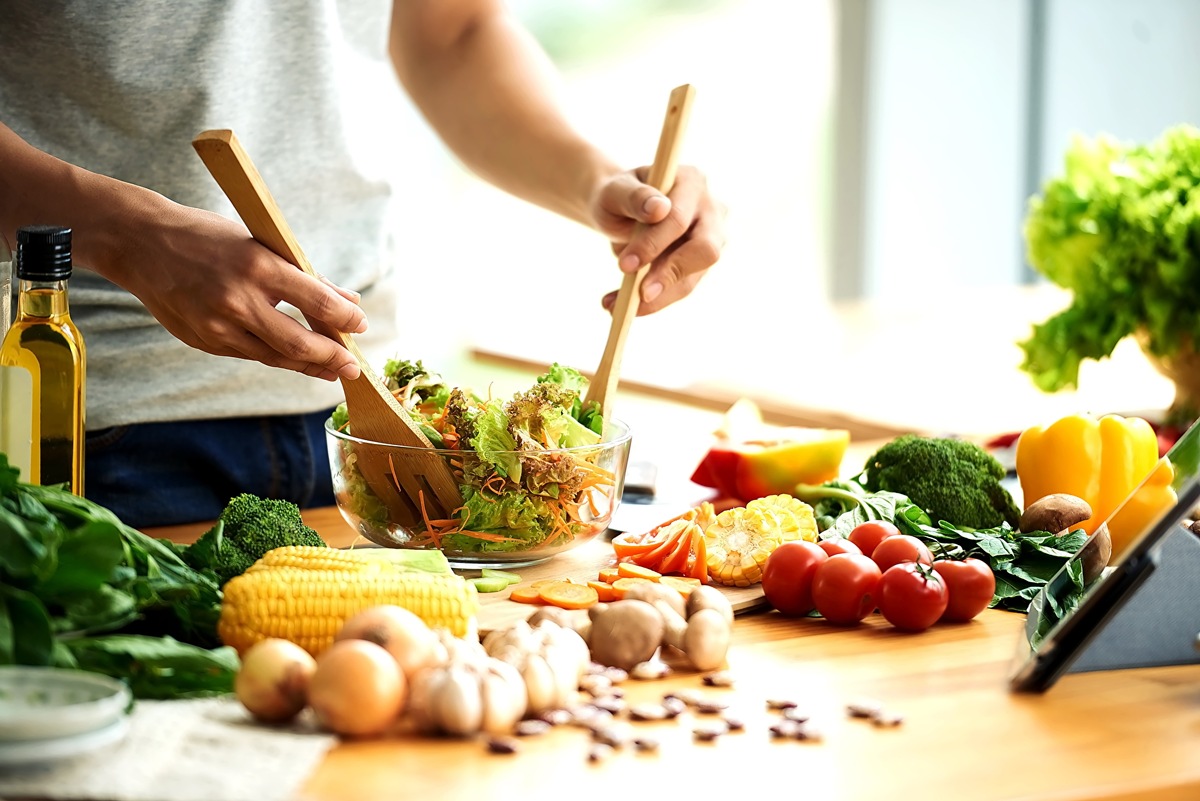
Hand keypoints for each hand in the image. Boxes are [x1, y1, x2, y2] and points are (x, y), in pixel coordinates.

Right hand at [108, 199, 367, 380]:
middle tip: (353, 367)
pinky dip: (276, 357)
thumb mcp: (260, 243)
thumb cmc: (207, 237)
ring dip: (308, 365)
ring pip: (275, 356)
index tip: (361, 326)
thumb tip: (349, 301)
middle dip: (332, 358)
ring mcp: (217, 325)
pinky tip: (295, 358)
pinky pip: (250, 354)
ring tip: (331, 369)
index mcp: (258, 266)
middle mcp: (238, 300)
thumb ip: (306, 276)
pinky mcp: (203, 341)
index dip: (345, 319)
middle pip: (299, 343)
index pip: (317, 301)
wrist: (139, 243)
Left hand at [591, 165, 726, 314]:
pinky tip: (622, 305)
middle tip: (638, 296)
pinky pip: (681, 287)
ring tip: (615, 306)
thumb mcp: (615, 191)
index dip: (654, 244)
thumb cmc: (617, 196)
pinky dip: (653, 301)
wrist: (618, 210)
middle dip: (668, 276)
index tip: (624, 265)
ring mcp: (711, 238)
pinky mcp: (700, 263)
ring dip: (657, 297)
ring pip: (693, 276)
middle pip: (705, 250)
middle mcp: (710, 209)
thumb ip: (634, 197)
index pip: (680, 219)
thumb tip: (659, 209)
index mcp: (691, 181)